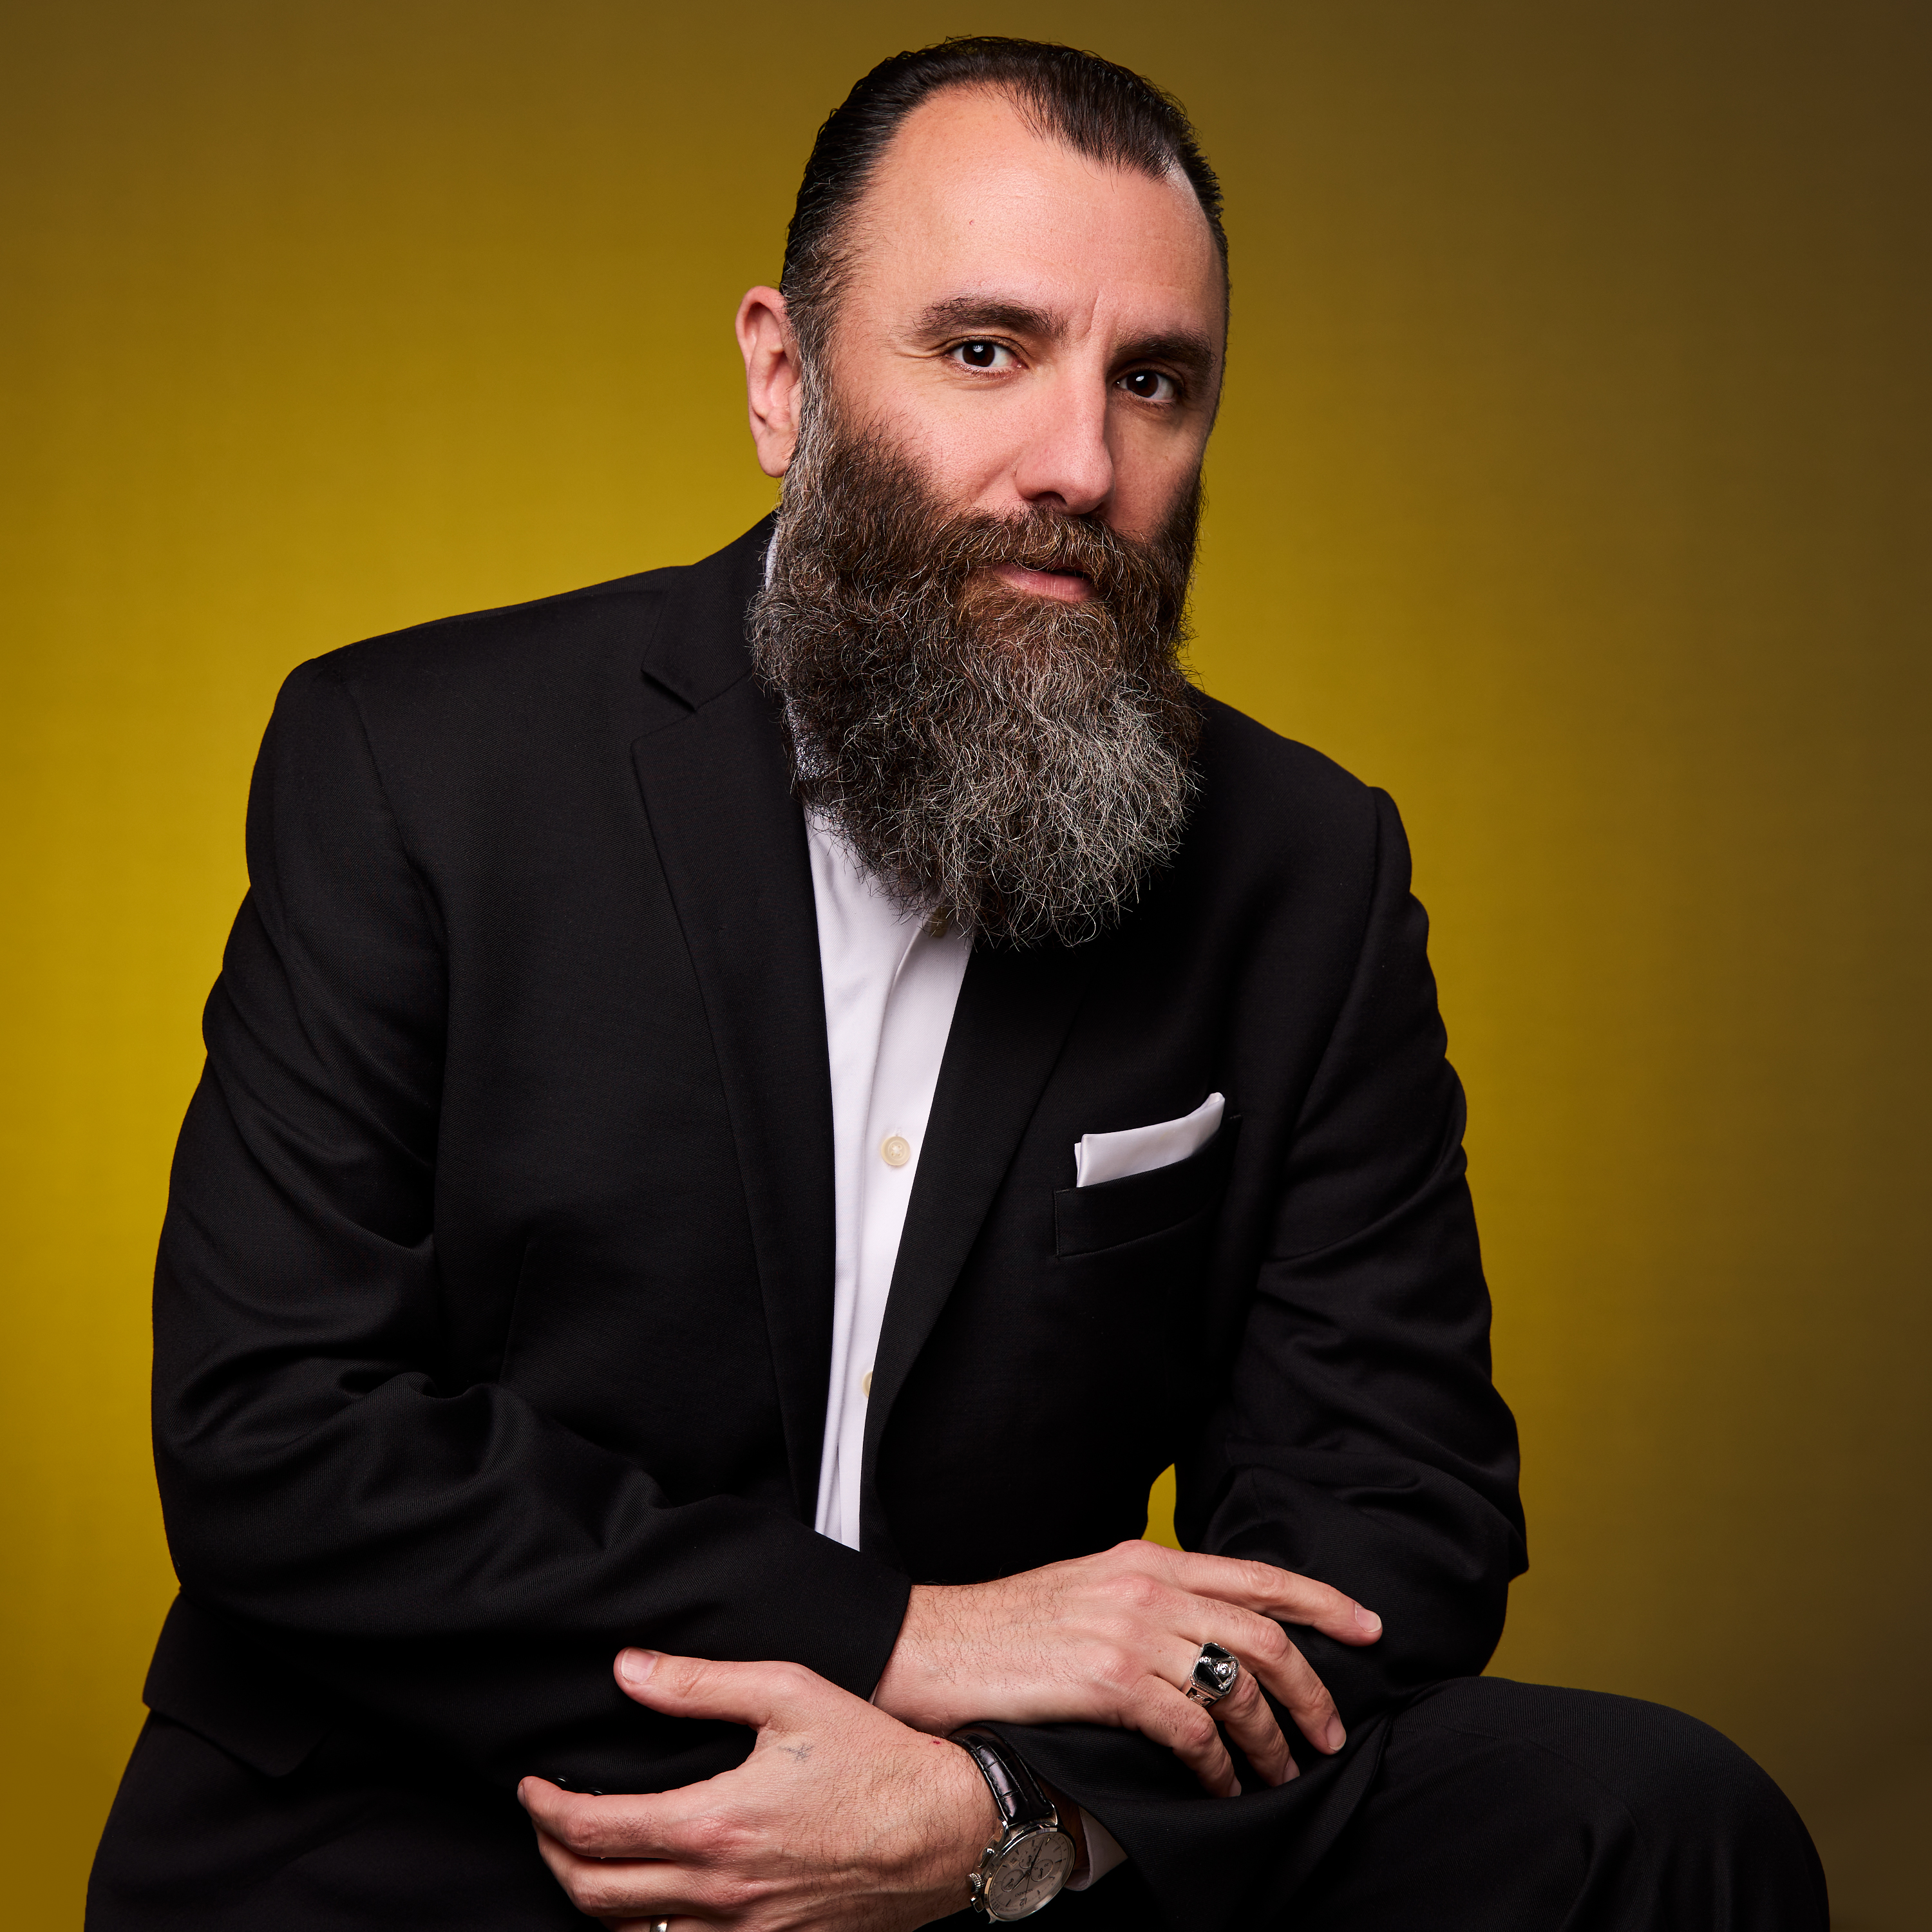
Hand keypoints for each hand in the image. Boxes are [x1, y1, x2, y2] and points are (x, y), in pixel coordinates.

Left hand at [519, 1648, 997, 1930]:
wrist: (946, 1829)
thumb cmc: (875, 1757)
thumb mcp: (789, 1693)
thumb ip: (700, 1683)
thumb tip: (629, 1670)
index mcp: (716, 1825)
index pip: (596, 1831)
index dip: (548, 1810)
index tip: (532, 1787)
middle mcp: (721, 1892)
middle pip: (594, 1895)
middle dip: (552, 1856)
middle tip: (545, 1820)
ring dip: (590, 1899)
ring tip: (584, 1858)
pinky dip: (644, 1930)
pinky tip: (646, 1899)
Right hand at [872, 1540, 1381, 1797]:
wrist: (933, 1645)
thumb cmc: (1006, 1627)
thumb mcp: (1087, 1591)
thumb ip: (1146, 1601)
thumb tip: (1202, 1636)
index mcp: (1145, 1559)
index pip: (1254, 1575)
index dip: (1321, 1600)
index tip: (1368, 1626)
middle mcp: (1147, 1587)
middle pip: (1263, 1635)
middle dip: (1312, 1689)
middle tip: (1332, 1733)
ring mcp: (1130, 1632)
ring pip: (1236, 1687)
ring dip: (1270, 1740)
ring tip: (1279, 1774)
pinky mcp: (1111, 1681)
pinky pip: (1194, 1731)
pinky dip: (1221, 1768)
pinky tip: (1222, 1790)